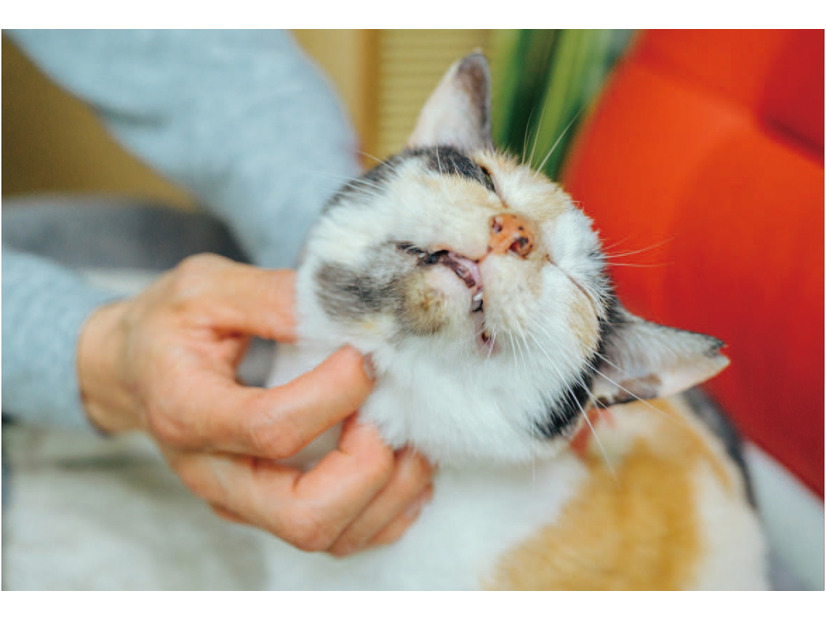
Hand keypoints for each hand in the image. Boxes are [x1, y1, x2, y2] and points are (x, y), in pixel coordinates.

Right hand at [77, 253, 433, 555]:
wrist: (137, 370)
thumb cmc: (170, 327)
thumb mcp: (206, 288)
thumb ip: (275, 297)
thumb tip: (355, 311)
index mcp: (188, 412)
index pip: (272, 429)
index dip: (335, 393)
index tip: (364, 354)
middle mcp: (215, 474)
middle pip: (305, 515)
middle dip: (371, 466)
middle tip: (393, 411)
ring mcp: (243, 501)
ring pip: (330, 536)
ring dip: (391, 493)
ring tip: (414, 437)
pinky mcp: (268, 508)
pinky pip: (340, 537)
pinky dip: (387, 509)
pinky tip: (404, 465)